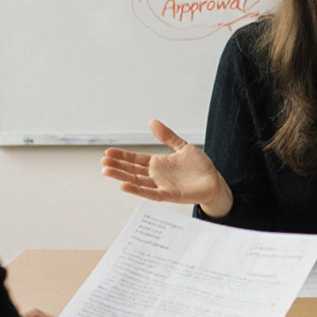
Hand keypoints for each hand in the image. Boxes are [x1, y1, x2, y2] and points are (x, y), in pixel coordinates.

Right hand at [100, 119, 233, 216]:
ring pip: (137, 181)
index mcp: (158, 164)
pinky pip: (151, 193)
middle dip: (117, 166)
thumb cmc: (199, 167)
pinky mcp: (169, 195)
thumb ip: (167, 136)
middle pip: (132, 170)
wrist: (214, 181)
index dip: (122, 156)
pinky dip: (137, 190)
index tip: (108, 152)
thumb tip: (152, 122)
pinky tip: (124, 186)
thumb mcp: (182, 147)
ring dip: (122, 177)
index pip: (135, 159)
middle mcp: (157, 175)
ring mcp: (161, 185)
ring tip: (107, 171)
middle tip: (103, 162)